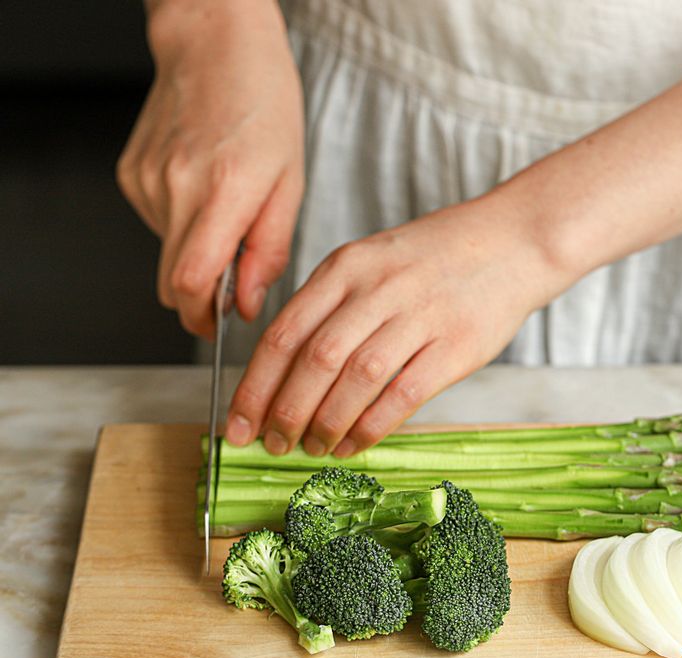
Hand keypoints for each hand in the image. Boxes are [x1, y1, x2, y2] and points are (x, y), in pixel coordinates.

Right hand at [116, 0, 303, 337]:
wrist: (214, 46)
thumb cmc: (264, 105)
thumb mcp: (290, 183)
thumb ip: (269, 251)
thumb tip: (247, 304)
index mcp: (225, 190)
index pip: (194, 282)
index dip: (202, 319)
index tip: (216, 328)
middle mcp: (178, 187)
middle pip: (172, 282)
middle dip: (200, 300)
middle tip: (231, 286)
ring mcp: (148, 181)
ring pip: (166, 255)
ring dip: (196, 254)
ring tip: (225, 213)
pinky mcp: (132, 175)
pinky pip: (157, 225)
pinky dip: (182, 226)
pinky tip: (202, 193)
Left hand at [225, 187, 574, 455]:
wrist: (513, 241)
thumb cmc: (435, 258)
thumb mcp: (372, 260)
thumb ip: (331, 305)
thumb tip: (287, 371)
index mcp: (347, 266)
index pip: (284, 333)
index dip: (254, 386)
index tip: (237, 423)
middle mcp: (377, 289)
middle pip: (313, 361)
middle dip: (284, 412)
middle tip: (272, 443)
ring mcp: (419, 316)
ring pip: (354, 380)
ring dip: (325, 424)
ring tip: (312, 448)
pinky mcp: (455, 346)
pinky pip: (401, 395)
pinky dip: (370, 427)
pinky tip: (353, 445)